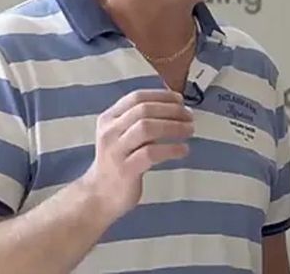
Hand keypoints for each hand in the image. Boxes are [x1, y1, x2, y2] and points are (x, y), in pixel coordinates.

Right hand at [79, 89, 194, 217]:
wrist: (99, 195)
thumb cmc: (119, 161)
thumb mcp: (122, 135)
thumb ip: (141, 120)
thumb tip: (176, 105)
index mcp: (108, 118)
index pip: (136, 97)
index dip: (161, 96)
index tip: (180, 100)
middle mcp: (109, 132)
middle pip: (143, 110)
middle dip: (171, 110)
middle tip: (189, 116)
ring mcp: (116, 151)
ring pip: (146, 128)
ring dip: (173, 126)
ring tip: (189, 130)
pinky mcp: (125, 170)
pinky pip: (151, 153)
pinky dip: (171, 149)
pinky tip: (183, 150)